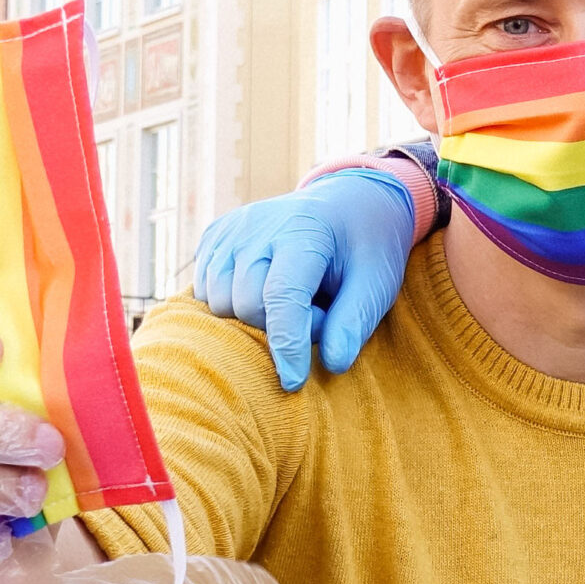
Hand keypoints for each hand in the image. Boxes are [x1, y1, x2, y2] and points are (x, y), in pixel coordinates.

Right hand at [194, 169, 415, 390]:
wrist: (348, 200)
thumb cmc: (366, 246)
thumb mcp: (377, 281)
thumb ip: (355, 321)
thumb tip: (332, 365)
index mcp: (303, 231)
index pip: (282, 296)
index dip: (287, 344)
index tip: (294, 383)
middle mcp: (256, 226)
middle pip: (246, 305)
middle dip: (281, 327)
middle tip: (320, 312)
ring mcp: (230, 229)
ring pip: (220, 302)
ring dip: (256, 317)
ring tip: (294, 299)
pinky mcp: (214, 236)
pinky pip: (207, 291)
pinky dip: (234, 302)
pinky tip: (266, 290)